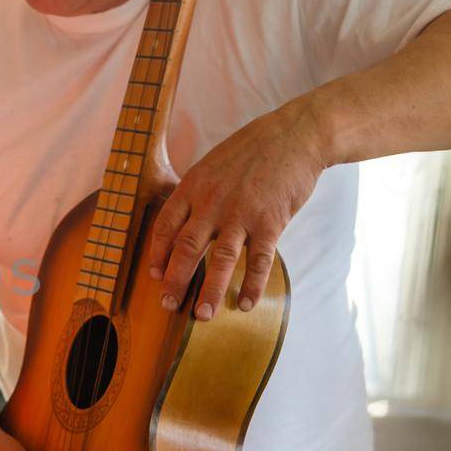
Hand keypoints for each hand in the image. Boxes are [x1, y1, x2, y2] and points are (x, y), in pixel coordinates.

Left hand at [145, 103, 325, 320]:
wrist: (295, 135)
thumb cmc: (252, 149)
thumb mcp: (212, 163)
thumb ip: (197, 192)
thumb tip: (184, 220)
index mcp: (193, 186)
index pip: (165, 226)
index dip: (157, 254)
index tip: (155, 274)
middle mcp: (211, 202)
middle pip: (186, 248)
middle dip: (175, 281)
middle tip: (168, 305)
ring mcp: (240, 213)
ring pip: (219, 260)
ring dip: (209, 291)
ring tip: (202, 315)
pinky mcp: (270, 221)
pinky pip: (258, 260)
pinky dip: (251, 285)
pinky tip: (246, 304)